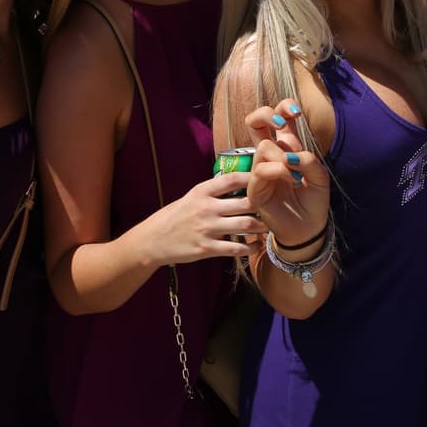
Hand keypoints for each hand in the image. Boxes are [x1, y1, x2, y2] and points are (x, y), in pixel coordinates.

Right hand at [143, 173, 266, 265]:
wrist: (153, 240)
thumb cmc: (175, 217)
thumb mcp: (191, 197)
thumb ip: (212, 192)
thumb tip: (238, 183)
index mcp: (202, 191)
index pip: (232, 179)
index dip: (252, 178)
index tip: (265, 180)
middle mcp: (206, 208)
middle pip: (246, 202)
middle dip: (263, 206)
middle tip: (273, 208)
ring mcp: (207, 229)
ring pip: (245, 225)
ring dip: (261, 227)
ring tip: (268, 227)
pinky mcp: (206, 248)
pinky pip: (236, 248)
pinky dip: (250, 247)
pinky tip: (256, 246)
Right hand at [242, 99, 330, 247]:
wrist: (309, 228)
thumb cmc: (314, 201)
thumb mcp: (320, 176)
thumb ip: (308, 160)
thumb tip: (289, 155)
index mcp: (287, 147)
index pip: (278, 118)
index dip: (283, 107)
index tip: (295, 112)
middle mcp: (271, 155)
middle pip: (254, 121)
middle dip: (266, 115)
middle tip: (282, 126)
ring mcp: (260, 170)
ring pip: (262, 147)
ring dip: (282, 156)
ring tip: (297, 175)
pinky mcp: (255, 188)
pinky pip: (261, 169)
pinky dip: (280, 171)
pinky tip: (292, 181)